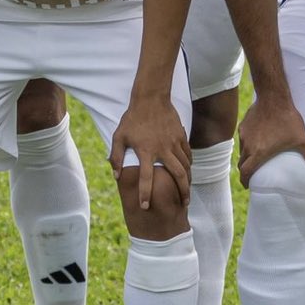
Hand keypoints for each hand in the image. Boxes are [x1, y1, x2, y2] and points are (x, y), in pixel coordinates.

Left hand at [110, 92, 192, 210]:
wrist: (150, 98)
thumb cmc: (132, 118)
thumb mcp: (119, 136)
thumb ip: (116, 156)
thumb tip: (115, 175)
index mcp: (145, 151)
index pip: (146, 177)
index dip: (145, 194)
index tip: (145, 206)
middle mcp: (162, 149)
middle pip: (177, 175)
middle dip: (182, 191)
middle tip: (184, 203)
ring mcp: (174, 142)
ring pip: (186, 166)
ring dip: (188, 180)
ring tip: (187, 191)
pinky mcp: (181, 136)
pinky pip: (188, 154)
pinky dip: (189, 164)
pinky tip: (188, 171)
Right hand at [236, 90, 304, 185]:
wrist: (274, 97)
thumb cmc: (287, 119)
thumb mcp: (301, 139)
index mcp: (259, 152)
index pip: (245, 172)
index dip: (245, 181)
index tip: (248, 185)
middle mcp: (248, 145)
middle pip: (241, 163)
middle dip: (245, 170)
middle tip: (252, 174)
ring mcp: (244, 134)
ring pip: (242, 150)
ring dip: (247, 156)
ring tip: (255, 157)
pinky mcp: (243, 125)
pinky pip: (243, 138)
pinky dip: (248, 143)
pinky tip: (256, 139)